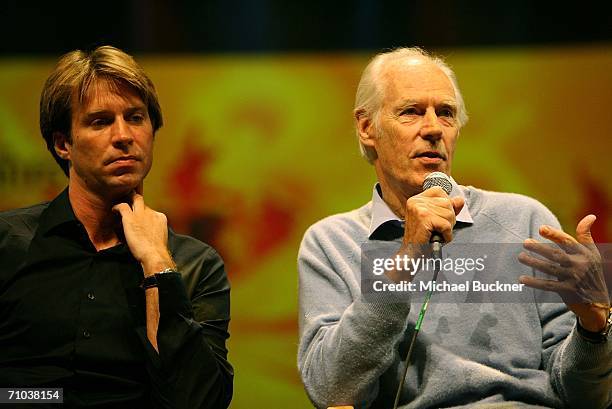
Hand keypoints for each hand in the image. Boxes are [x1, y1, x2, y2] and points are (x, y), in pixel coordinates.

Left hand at [112, 192, 173, 275]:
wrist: (154, 255)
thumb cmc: (156, 251)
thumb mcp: (160, 237)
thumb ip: (154, 231)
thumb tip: (148, 234)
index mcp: (160, 218)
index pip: (150, 210)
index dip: (143, 212)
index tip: (138, 216)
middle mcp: (152, 213)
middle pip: (143, 202)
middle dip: (137, 199)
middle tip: (129, 199)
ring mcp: (141, 214)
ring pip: (135, 199)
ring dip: (128, 199)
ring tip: (121, 201)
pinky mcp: (131, 218)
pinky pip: (122, 206)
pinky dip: (117, 207)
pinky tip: (114, 210)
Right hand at [386, 187, 463, 282]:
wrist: (410, 255)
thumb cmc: (422, 240)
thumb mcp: (437, 220)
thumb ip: (448, 208)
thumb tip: (460, 200)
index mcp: (416, 199)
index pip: (440, 191)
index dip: (446, 206)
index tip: (438, 218)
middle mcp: (415, 201)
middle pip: (447, 203)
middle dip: (448, 219)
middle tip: (437, 229)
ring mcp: (419, 208)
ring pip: (449, 214)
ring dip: (447, 228)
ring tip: (436, 234)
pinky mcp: (424, 218)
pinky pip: (446, 225)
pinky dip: (446, 235)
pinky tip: (438, 238)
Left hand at [518, 215, 609, 331]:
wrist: (598, 301)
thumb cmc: (591, 271)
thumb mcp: (592, 253)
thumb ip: (586, 235)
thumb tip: (591, 215)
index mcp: (584, 253)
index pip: (567, 242)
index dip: (554, 234)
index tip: (540, 228)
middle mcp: (580, 265)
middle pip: (556, 254)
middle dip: (539, 248)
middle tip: (524, 243)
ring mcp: (573, 278)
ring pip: (550, 268)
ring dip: (533, 262)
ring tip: (520, 257)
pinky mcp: (568, 291)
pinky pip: (548, 285)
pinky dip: (535, 282)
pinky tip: (521, 279)